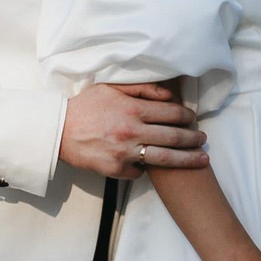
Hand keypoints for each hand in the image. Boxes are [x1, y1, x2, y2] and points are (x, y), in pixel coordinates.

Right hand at [59, 82, 206, 178]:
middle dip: (194, 139)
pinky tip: (154, 165)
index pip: (172, 113)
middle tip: (204, 140)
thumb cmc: (86, 106)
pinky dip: (147, 168)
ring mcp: (124, 152)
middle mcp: (132, 131)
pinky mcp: (115, 169)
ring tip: (202, 159)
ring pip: (165, 159)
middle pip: (175, 137)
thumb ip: (143, 89)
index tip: (193, 119)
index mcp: (133, 109)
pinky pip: (140, 172)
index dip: (188, 117)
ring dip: (187, 159)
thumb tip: (169, 95)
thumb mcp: (112, 88)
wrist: (57, 130)